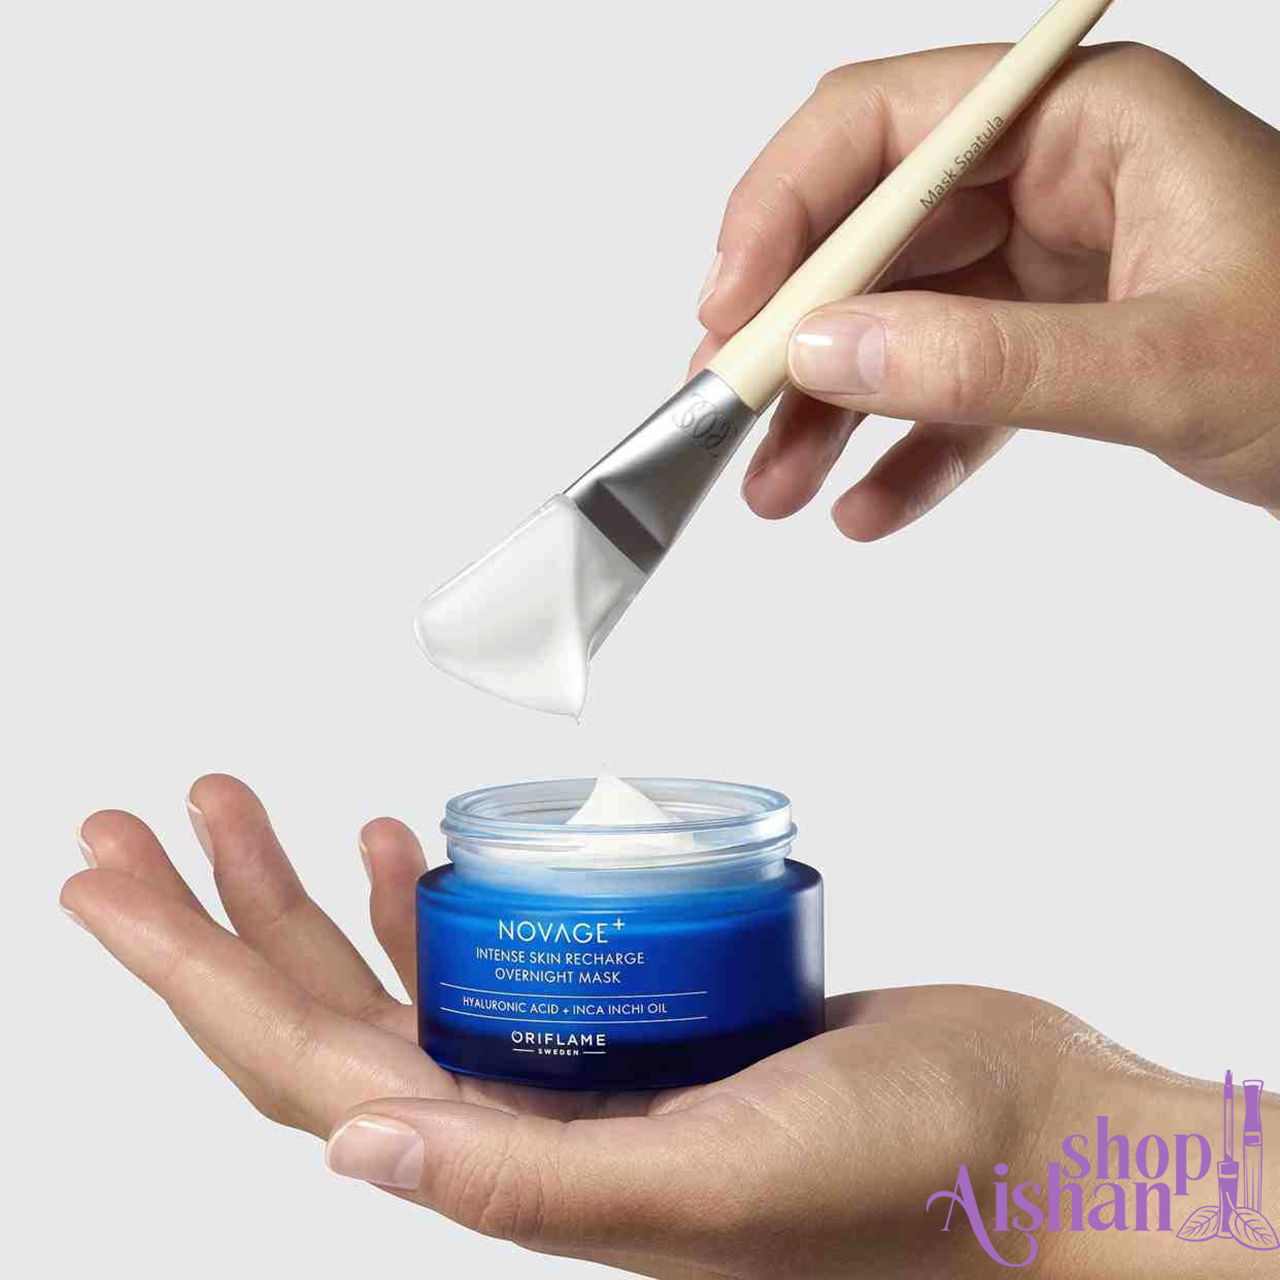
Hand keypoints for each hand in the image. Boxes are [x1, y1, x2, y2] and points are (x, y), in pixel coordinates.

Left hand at [62, 775, 1276, 1277]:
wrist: (1017, 1131)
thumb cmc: (907, 1167)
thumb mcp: (726, 1181)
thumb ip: (540, 1180)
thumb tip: (358, 1152)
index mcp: (515, 1167)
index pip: (293, 1067)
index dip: (184, 974)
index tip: (104, 880)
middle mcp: (518, 1119)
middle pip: (312, 1014)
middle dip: (207, 917)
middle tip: (132, 825)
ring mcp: (568, 1065)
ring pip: (388, 977)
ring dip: (303, 893)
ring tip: (243, 808)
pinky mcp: (627, 1014)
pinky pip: (488, 952)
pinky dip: (428, 896)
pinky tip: (401, 844)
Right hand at [692, 42, 1279, 538]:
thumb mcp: (1163, 362)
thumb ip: (986, 363)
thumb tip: (831, 354)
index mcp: (1081, 124)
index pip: (884, 129)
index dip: (783, 212)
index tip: (730, 312)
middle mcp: (1052, 179)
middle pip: (872, 234)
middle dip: (794, 333)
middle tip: (730, 413)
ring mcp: (1049, 264)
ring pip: (898, 320)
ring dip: (831, 407)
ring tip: (777, 487)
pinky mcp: (1055, 342)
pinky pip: (953, 387)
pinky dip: (906, 449)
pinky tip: (868, 507)